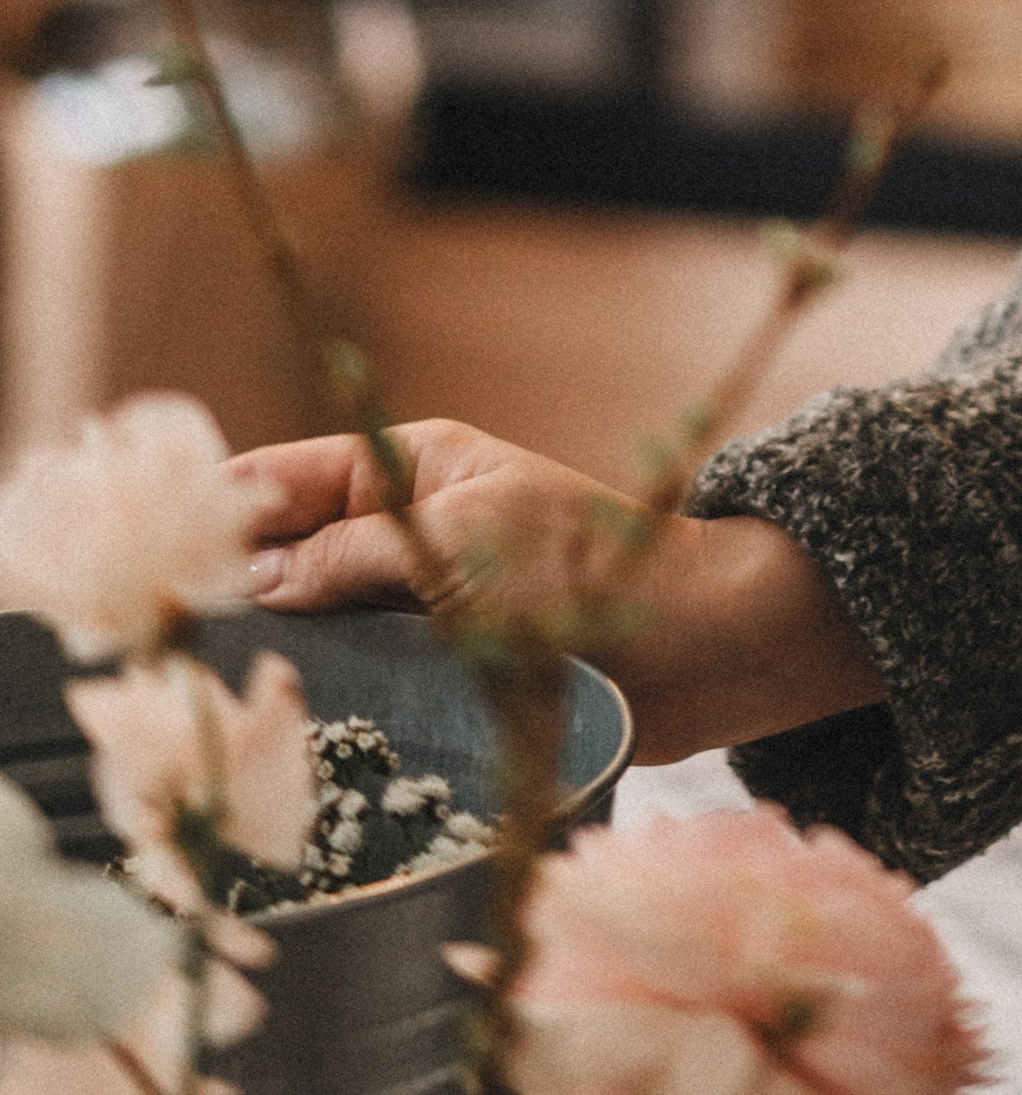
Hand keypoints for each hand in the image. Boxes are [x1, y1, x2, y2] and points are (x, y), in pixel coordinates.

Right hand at [232, 423, 884, 764]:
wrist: (691, 646)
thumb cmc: (585, 565)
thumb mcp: (457, 539)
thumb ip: (351, 557)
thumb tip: (255, 579)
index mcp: (412, 468)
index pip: (291, 477)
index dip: (223, 508)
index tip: (157, 548)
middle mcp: (407, 531)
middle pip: (292, 555)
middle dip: (235, 587)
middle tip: (170, 634)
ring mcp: (421, 603)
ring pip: (320, 624)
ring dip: (280, 652)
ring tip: (215, 686)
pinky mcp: (440, 671)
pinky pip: (362, 680)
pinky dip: (325, 698)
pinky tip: (282, 726)